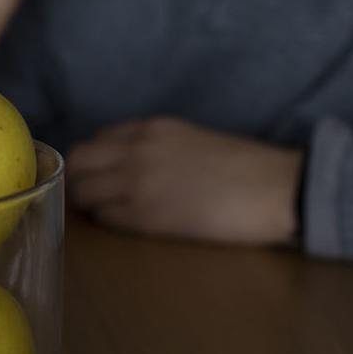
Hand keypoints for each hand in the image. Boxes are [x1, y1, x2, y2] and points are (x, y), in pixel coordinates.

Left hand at [67, 118, 301, 244]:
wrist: (274, 189)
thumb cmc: (246, 168)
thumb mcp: (194, 141)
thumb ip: (158, 147)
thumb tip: (134, 165)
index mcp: (152, 128)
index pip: (98, 140)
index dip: (96, 161)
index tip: (102, 176)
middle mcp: (136, 149)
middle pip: (79, 161)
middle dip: (80, 179)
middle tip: (94, 198)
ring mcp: (137, 182)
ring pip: (83, 191)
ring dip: (89, 204)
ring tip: (110, 214)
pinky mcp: (145, 215)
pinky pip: (105, 217)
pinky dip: (108, 222)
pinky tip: (129, 225)